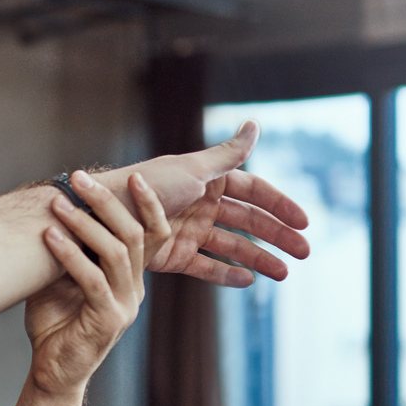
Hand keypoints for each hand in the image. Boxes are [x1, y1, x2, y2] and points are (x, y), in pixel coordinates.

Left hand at [25, 170, 171, 398]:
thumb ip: (73, 249)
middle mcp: (134, 289)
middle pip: (133, 234)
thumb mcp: (65, 277)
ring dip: (85, 223)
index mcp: (131, 278)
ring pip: (115, 252)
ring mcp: (124, 306)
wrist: (52, 372)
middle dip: (107, 202)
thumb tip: (61, 205)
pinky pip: (92, 279)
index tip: (133, 175)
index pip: (152, 234)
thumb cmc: (56, 323)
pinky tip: (49, 236)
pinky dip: (69, 254)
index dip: (147, 204)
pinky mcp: (107, 321)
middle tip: (79, 178)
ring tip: (58, 203)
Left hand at [123, 122, 311, 287]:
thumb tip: (255, 124)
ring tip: (284, 274)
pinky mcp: (173, 256)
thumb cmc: (145, 187)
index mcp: (207, 180)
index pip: (253, 192)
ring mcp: (188, 230)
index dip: (279, 205)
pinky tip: (250, 282)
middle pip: (248, 220)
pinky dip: (227, 273)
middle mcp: (201, 204)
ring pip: (233, 245)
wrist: (101, 214)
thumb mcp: (192, 170)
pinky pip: (206, 266)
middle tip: (305, 253)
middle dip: (277, 236)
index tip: (304, 222)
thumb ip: (228, 154)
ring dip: (259, 258)